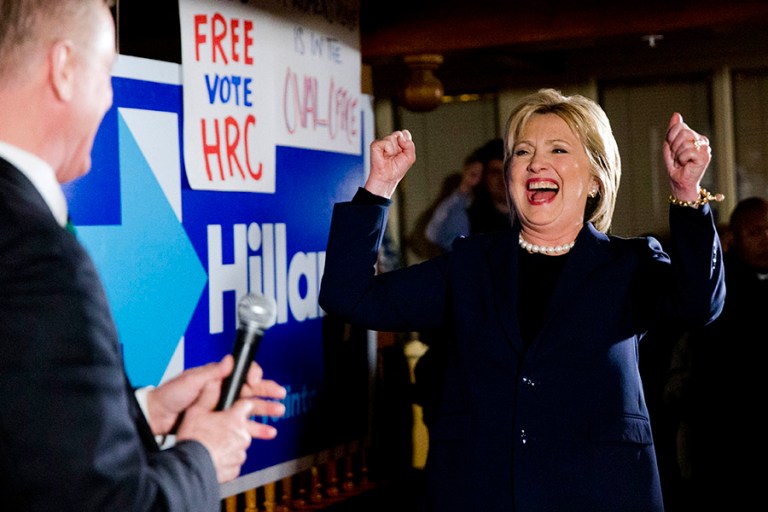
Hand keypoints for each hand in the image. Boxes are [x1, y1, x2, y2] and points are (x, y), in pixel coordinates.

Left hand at [146, 355, 285, 436]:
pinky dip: (254, 428)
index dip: (253, 376)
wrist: (156, 418)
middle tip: (280, 396)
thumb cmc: (170, 395)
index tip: (256, 381)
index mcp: (218, 378)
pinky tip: (265, 431)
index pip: (242, 373)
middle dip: (267, 393)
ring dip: (265, 410)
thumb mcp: (192, 380)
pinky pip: (241, 424)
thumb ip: (213, 372)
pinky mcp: (219, 423)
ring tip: (278, 413)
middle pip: (251, 391)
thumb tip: (230, 360)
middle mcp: (222, 391)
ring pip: (249, 408)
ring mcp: (221, 408)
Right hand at [364, 130, 415, 197]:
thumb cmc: (397, 169)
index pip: (405, 133)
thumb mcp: (410, 157)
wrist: (388, 178)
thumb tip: (401, 137)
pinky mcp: (375, 145)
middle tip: (396, 155)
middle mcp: (390, 141)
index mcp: (398, 143)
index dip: (406, 142)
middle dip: (401, 146)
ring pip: (393, 137)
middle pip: (399, 133)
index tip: (403, 152)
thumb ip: (410, 144)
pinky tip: (385, 156)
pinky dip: (389, 151)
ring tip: (390, 157)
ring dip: (395, 150)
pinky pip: (386, 142)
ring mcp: (383, 142)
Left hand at [663, 112, 711, 201]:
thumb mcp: (670, 144)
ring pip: (685, 142)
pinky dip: (682, 159)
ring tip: (681, 161)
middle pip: (684, 132)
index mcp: (694, 136)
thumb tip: (676, 114)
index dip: (671, 138)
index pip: (679, 126)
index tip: (673, 149)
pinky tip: (686, 164)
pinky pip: (688, 151)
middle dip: (674, 146)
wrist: (678, 181)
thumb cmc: (675, 164)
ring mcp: (705, 148)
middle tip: (677, 157)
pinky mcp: (705, 156)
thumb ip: (673, 129)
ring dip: (678, 154)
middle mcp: (702, 140)